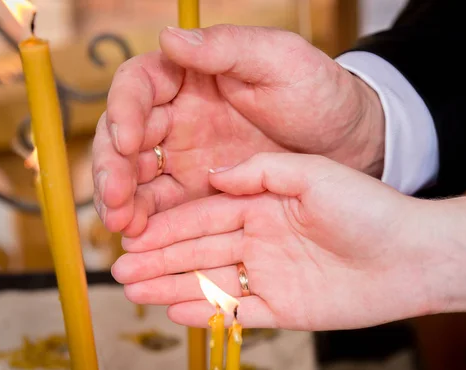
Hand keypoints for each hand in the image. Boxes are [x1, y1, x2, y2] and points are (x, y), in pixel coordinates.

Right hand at [93, 24, 384, 236]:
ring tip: (123, 226)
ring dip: (123, 201)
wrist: (350, 143)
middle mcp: (182, 118)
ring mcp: (189, 159)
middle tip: (116, 196)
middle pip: (127, 138)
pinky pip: (166, 208)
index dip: (125, 110)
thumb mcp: (281, 60)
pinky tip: (141, 237)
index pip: (140, 87)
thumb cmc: (320, 94)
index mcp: (193, 78)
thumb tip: (169, 37)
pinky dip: (150, 223)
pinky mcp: (202, 193)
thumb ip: (227, 48)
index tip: (130, 138)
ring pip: (139, 178)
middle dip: (115, 167)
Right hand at [111, 153, 434, 330]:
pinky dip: (209, 314)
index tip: (135, 234)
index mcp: (265, 205)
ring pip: (212, 283)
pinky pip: (240, 312)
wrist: (414, 254)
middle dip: (159, 259)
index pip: (206, 215)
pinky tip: (177, 313)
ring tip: (134, 292)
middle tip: (121, 269)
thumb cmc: (370, 208)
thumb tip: (214, 174)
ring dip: (172, 287)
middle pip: (200, 251)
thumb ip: (261, 172)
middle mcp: (263, 239)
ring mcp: (273, 274)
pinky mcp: (287, 308)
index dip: (169, 226)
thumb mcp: (314, 174)